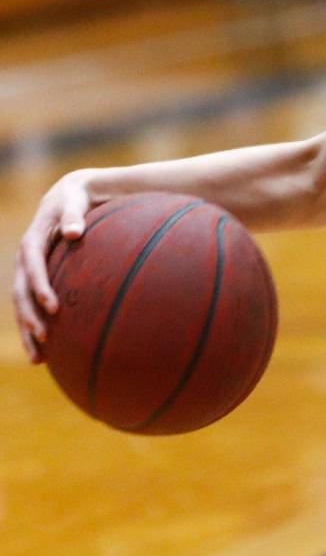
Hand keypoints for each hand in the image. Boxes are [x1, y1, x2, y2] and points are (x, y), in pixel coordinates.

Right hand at [13, 172, 96, 362]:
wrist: (66, 197)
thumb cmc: (75, 199)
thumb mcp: (74, 201)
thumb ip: (73, 215)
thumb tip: (74, 232)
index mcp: (32, 241)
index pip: (32, 266)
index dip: (40, 286)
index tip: (53, 306)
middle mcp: (25, 259)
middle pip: (20, 292)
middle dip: (30, 316)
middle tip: (46, 337)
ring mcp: (27, 272)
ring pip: (21, 306)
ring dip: (27, 332)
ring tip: (39, 359)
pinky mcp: (35, 280)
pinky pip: (31, 307)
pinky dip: (34, 328)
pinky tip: (46, 352)